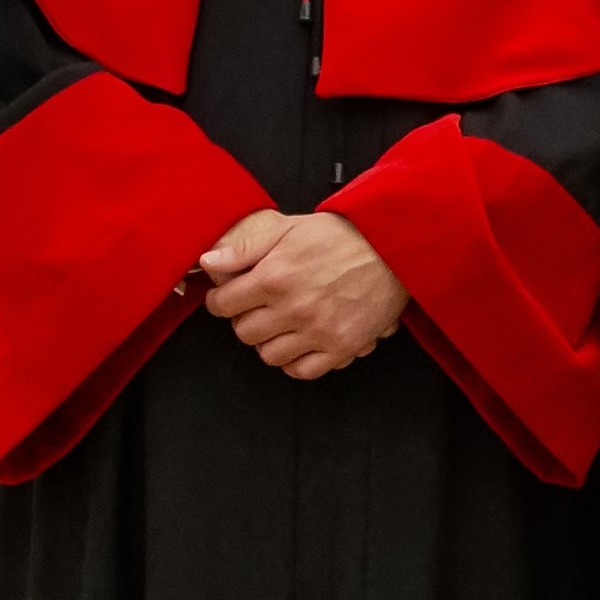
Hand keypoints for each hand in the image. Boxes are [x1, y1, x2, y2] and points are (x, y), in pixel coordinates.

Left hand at [201, 209, 407, 379]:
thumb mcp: (288, 229)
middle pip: (244, 333)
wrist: (392, 248)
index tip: (227, 298)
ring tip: (281, 326)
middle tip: (258, 308)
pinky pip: (303, 370)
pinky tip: (300, 342)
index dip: (220, 300)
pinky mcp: (340, 347)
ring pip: (269, 355)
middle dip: (245, 320)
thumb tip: (208, 262)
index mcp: (274, 277)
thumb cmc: (343, 236)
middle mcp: (293, 308)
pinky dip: (296, 361)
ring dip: (270, 342)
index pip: (223, 305)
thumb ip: (245, 248)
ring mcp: (318, 331)